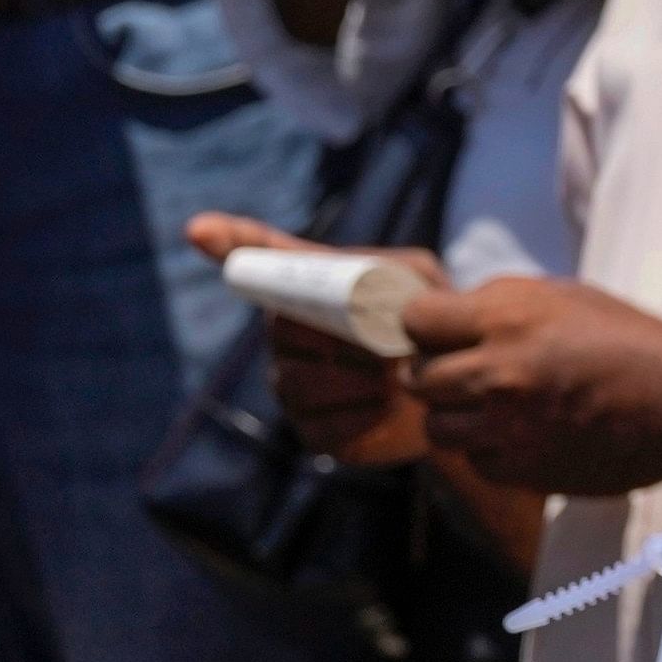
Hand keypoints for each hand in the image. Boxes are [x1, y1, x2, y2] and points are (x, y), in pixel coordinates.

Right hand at [183, 215, 437, 465]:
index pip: (262, 260)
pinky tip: (388, 405)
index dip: (232, 242)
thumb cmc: (434, 326)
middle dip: (334, 337)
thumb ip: (390, 274)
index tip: (199, 229)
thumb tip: (361, 292)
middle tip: (386, 344)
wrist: (461, 388)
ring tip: (396, 373)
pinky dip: (363, 414)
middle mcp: (289, 339)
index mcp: (309, 292)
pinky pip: (322, 425)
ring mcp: (295, 387)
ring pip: (298, 381)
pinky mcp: (316, 432)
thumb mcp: (423, 284)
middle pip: (283, 330)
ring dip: (354, 377)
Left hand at [396, 275, 661, 495]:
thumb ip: (501, 305)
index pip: (416, 319)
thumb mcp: (566, 297)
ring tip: (495, 405)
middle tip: (470, 371)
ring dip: (457, 416)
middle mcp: (496, 373)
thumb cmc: (631, 342)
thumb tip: (451, 317)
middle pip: (417, 378)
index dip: (425, 325)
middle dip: (437, 372)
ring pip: (436, 427)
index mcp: (509, 318)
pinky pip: (473, 460)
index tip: (441, 331)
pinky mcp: (518, 470)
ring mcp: (503, 427)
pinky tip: (522, 432)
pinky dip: (488, 448)